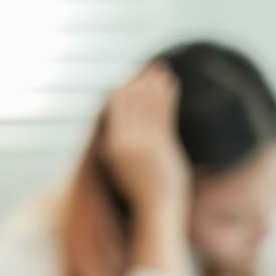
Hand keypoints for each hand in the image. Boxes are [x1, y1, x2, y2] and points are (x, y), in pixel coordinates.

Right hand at [102, 63, 189, 217]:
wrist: (157, 208)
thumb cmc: (139, 191)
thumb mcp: (118, 168)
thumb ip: (110, 150)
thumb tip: (103, 139)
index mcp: (112, 145)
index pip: (115, 106)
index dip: (125, 88)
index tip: (134, 76)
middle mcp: (125, 142)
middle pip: (131, 101)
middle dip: (141, 81)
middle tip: (152, 66)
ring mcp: (143, 143)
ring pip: (148, 104)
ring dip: (155, 84)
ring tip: (163, 69)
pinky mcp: (161, 145)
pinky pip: (163, 113)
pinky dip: (167, 96)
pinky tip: (172, 84)